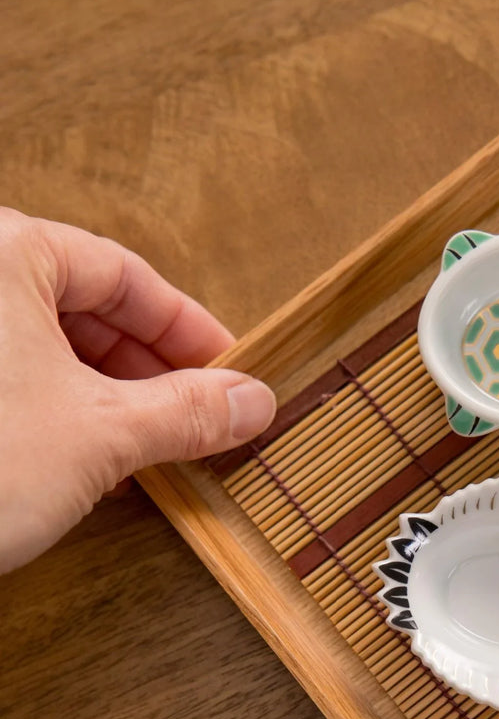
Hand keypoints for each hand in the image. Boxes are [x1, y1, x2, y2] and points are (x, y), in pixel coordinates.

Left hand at [0, 209, 275, 572]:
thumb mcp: (100, 435)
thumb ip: (187, 412)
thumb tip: (253, 401)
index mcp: (1, 255)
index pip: (124, 275)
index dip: (189, 328)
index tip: (230, 369)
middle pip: (85, 310)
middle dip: (151, 370)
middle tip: (200, 415)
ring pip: (46, 350)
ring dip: (111, 400)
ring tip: (154, 448)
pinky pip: (12, 383)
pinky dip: (61, 416)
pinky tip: (94, 463)